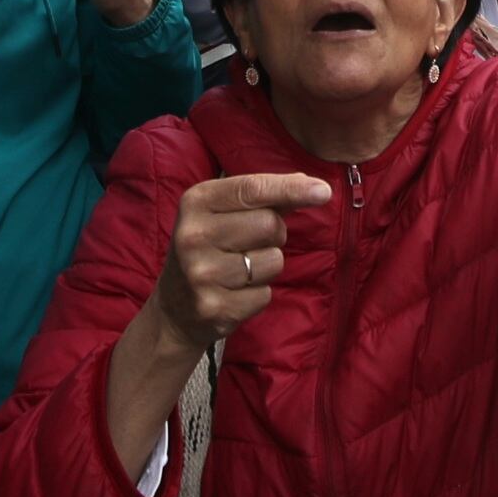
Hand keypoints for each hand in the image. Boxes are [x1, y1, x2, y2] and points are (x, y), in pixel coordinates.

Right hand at [152, 173, 330, 352]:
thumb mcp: (223, 213)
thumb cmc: (209, 249)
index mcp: (196, 201)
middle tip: (248, 244)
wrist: (174, 309)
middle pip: (271, 224)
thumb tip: (314, 187)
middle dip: (274, 234)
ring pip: (273, 261)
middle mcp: (193, 235)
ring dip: (267, 265)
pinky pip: (265, 294)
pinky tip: (233, 293)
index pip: (253, 188)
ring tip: (238, 270)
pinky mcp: (214, 307)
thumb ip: (264, 197)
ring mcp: (202, 274)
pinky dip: (258, 294)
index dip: (292, 188)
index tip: (323, 191)